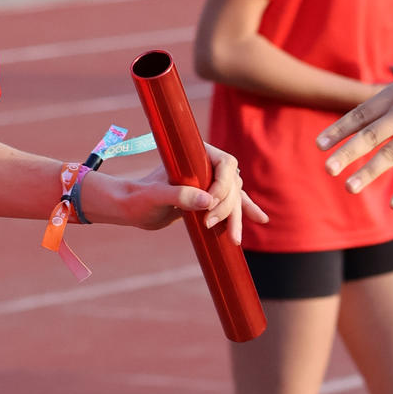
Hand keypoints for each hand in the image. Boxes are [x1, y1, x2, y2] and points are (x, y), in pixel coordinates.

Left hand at [102, 145, 267, 243]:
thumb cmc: (139, 198)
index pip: (224, 164)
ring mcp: (210, 182)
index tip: (209, 203)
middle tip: (209, 223)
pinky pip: (232, 204)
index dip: (223, 184)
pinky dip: (245, 211)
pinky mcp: (209, 198)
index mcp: (196, 154)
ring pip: (234, 197)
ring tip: (236, 238)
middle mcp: (206, 165)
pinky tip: (261, 220)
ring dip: (237, 216)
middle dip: (228, 206)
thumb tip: (207, 201)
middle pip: (232, 184)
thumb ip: (178, 195)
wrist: (132, 207)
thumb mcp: (155, 197)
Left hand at [316, 59, 392, 209]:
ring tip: (349, 187)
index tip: (319, 144)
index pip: (360, 114)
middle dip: (346, 152)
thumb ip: (392, 101)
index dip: (339, 129)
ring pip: (391, 153)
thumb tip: (367, 117)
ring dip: (368, 172)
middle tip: (326, 168)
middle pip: (370, 134)